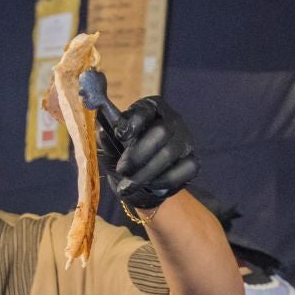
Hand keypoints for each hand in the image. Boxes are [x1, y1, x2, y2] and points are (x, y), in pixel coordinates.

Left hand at [95, 96, 198, 210]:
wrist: (140, 181)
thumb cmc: (123, 155)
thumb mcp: (110, 144)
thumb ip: (105, 136)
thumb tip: (101, 128)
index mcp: (150, 108)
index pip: (146, 109)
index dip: (133, 122)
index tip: (120, 136)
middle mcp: (171, 120)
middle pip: (161, 132)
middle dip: (138, 154)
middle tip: (122, 169)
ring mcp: (185, 140)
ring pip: (169, 153)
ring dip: (145, 173)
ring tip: (127, 186)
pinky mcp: (193, 161)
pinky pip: (182, 171)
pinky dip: (162, 181)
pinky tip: (149, 186)